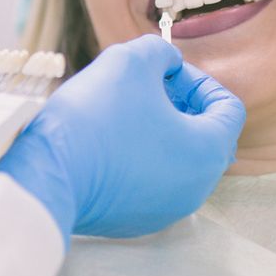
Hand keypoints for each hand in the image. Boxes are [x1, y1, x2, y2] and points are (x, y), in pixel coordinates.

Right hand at [0, 34, 244, 242]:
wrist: (47, 176)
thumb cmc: (95, 118)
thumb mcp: (130, 61)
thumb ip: (159, 53)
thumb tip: (165, 63)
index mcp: (208, 151)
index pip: (228, 108)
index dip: (198, 80)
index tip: (164, 73)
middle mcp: (197, 188)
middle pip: (204, 136)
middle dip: (178, 105)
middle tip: (143, 89)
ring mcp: (167, 210)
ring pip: (176, 161)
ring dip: (157, 132)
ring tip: (120, 113)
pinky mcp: (136, 222)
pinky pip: (149, 182)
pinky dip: (137, 159)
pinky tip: (105, 144)